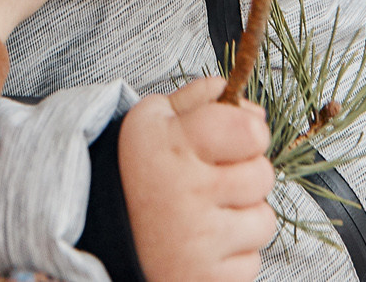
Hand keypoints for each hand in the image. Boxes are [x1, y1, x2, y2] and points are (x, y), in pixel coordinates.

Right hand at [119, 78, 276, 281]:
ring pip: (263, 221)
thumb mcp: (155, 119)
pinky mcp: (206, 279)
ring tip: (205, 214)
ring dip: (243, 217)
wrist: (101, 235)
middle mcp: (183, 192)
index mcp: (171, 144)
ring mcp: (197, 241)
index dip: (249, 132)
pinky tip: (201, 245)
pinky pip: (252, 262)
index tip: (232, 139)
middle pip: (263, 175)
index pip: (251, 131)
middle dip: (245, 174)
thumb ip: (203, 100)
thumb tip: (255, 111)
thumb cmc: (140, 171)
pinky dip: (233, 254)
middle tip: (211, 180)